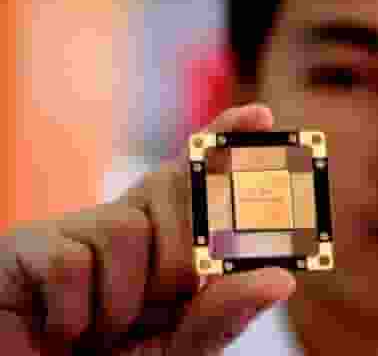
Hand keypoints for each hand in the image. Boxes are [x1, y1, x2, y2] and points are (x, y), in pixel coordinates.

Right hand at [0, 104, 296, 354]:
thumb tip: (282, 279)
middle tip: (162, 307)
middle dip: (184, 259)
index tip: (260, 116)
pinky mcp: (26, 245)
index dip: (225, 142)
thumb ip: (222, 315)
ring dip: (125, 299)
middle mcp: (126, 225)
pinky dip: (75, 314)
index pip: (199, 180)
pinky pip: (73, 259)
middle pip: (176, 192)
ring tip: (101, 332)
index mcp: (163, 244)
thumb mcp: (178, 348)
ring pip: (129, 226)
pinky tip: (62, 330)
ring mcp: (75, 230)